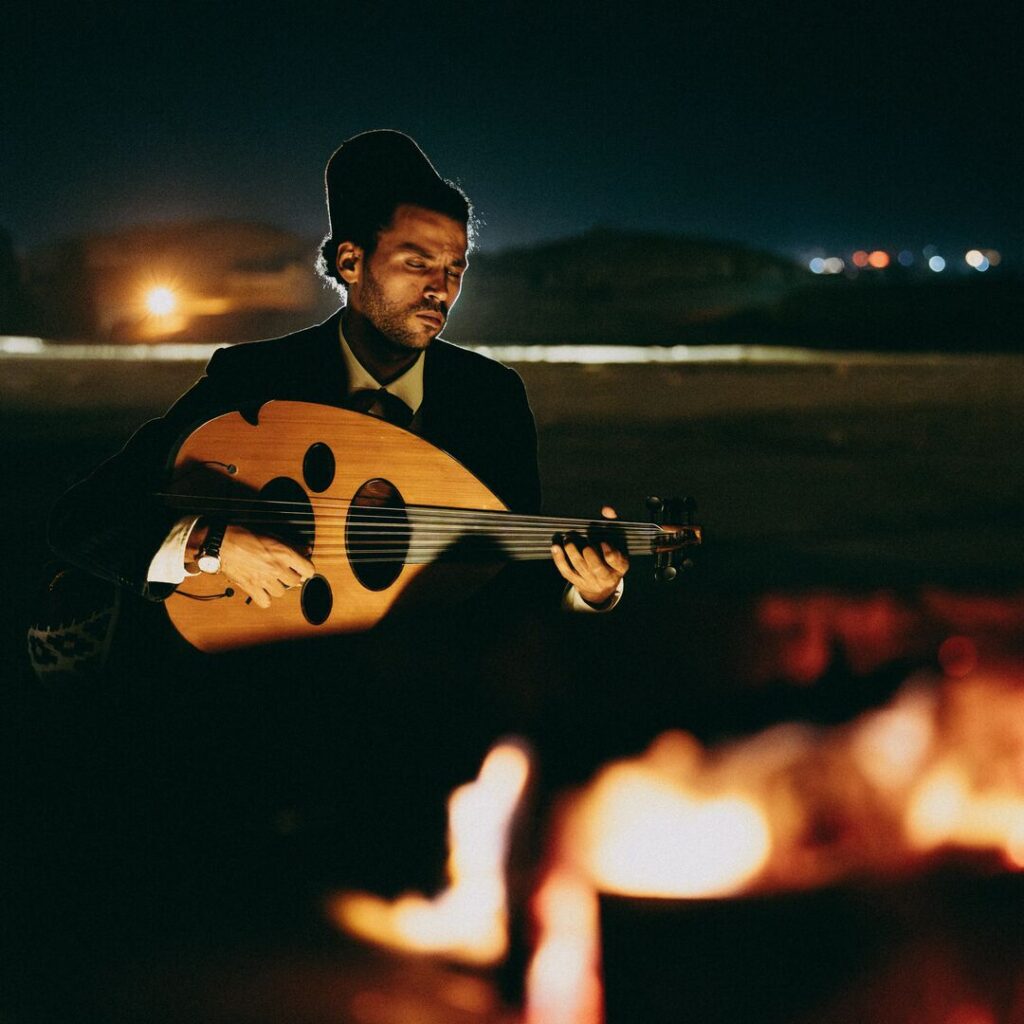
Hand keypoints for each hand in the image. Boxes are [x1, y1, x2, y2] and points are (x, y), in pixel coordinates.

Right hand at [189, 523, 315, 608]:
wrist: (221, 542)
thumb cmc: (244, 535)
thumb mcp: (271, 535)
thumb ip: (291, 544)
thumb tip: (306, 549)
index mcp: (284, 554)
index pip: (309, 570)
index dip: (306, 568)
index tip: (301, 567)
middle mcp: (276, 568)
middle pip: (295, 582)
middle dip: (291, 577)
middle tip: (283, 571)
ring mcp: (264, 580)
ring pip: (281, 593)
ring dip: (278, 587)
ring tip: (270, 579)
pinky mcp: (251, 588)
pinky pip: (265, 602)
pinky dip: (264, 598)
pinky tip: (262, 590)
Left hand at [551, 505, 629, 606]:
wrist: (602, 586)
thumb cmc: (610, 559)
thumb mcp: (618, 544)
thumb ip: (613, 524)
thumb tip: (607, 510)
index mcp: (620, 567)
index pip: (616, 562)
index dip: (610, 553)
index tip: (604, 542)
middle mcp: (606, 576)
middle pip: (596, 567)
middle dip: (589, 554)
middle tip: (585, 541)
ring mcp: (590, 580)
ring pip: (579, 567)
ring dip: (572, 551)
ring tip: (568, 538)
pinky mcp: (576, 581)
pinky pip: (566, 571)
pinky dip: (559, 559)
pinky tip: (556, 547)